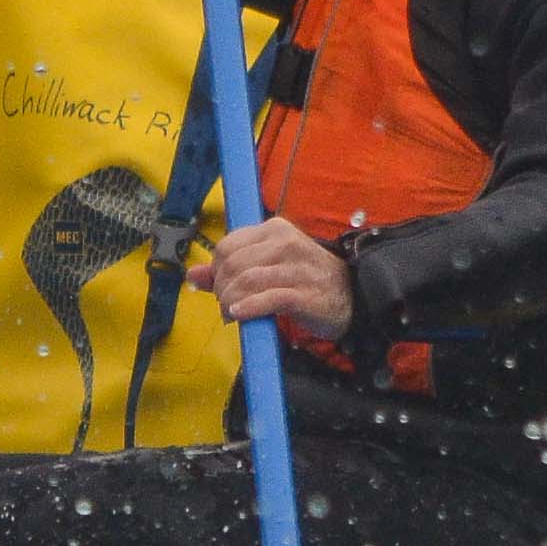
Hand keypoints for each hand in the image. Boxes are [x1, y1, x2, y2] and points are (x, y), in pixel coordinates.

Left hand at [192, 216, 353, 343]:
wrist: (354, 297)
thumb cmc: (305, 280)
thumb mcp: (268, 267)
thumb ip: (229, 270)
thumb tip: (192, 275)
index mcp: (275, 230)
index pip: (228, 246)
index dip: (216, 270)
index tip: (221, 287)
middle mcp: (286, 243)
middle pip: (233, 264)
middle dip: (221, 288)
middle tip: (226, 305)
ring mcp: (297, 268)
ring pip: (246, 281)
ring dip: (230, 302)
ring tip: (232, 314)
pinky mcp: (305, 294)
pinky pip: (267, 299)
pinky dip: (248, 308)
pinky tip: (240, 315)